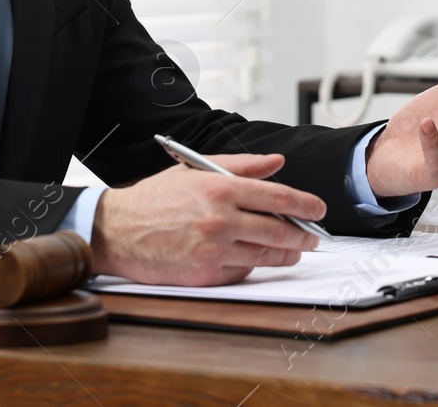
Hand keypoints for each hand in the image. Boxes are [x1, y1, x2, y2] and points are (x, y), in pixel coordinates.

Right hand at [90, 153, 324, 285]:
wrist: (118, 231)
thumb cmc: (156, 198)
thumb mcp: (197, 169)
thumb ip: (242, 164)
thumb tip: (276, 162)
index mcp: (220, 189)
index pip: (278, 197)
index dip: (306, 205)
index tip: (318, 209)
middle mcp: (220, 220)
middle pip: (279, 229)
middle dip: (303, 234)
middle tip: (313, 235)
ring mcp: (214, 250)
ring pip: (266, 253)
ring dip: (287, 253)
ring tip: (294, 249)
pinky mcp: (206, 274)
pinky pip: (243, 270)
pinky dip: (254, 263)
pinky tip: (257, 256)